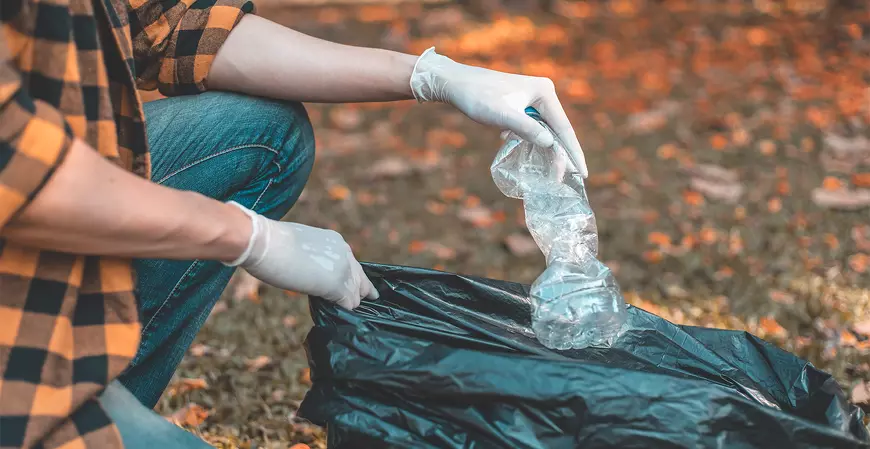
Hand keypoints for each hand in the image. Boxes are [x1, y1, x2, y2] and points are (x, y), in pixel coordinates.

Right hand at [223, 202, 377, 309]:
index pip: (351, 263)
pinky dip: (343, 310)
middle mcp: (344, 253)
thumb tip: (310, 271)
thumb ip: (313, 258)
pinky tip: (337, 314)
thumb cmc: (271, 242)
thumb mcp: (300, 245)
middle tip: (369, 299)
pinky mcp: (337, 285)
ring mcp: (343, 270)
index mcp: (336, 241)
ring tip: (347, 311)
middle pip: (360, 278)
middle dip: (362, 290)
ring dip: (349, 302)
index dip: (350, 276)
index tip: (351, 284)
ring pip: (356, 293)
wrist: (264, 242)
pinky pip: (349, 303)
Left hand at [409, 47, 587, 176]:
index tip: (583, 173)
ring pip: (545, 130)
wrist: (457, 83)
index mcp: (544, 92)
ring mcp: (532, 98)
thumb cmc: (478, 98)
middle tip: (571, 178)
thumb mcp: (502, 116)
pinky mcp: (521, 104)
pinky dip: (533, 142)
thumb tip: (550, 144)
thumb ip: (527, 129)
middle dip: (562, 154)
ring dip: (548, 150)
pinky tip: (530, 154)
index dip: (573, 152)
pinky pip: (533, 127)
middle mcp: (543, 93)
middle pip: (558, 129)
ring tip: (555, 172)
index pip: (564, 128)